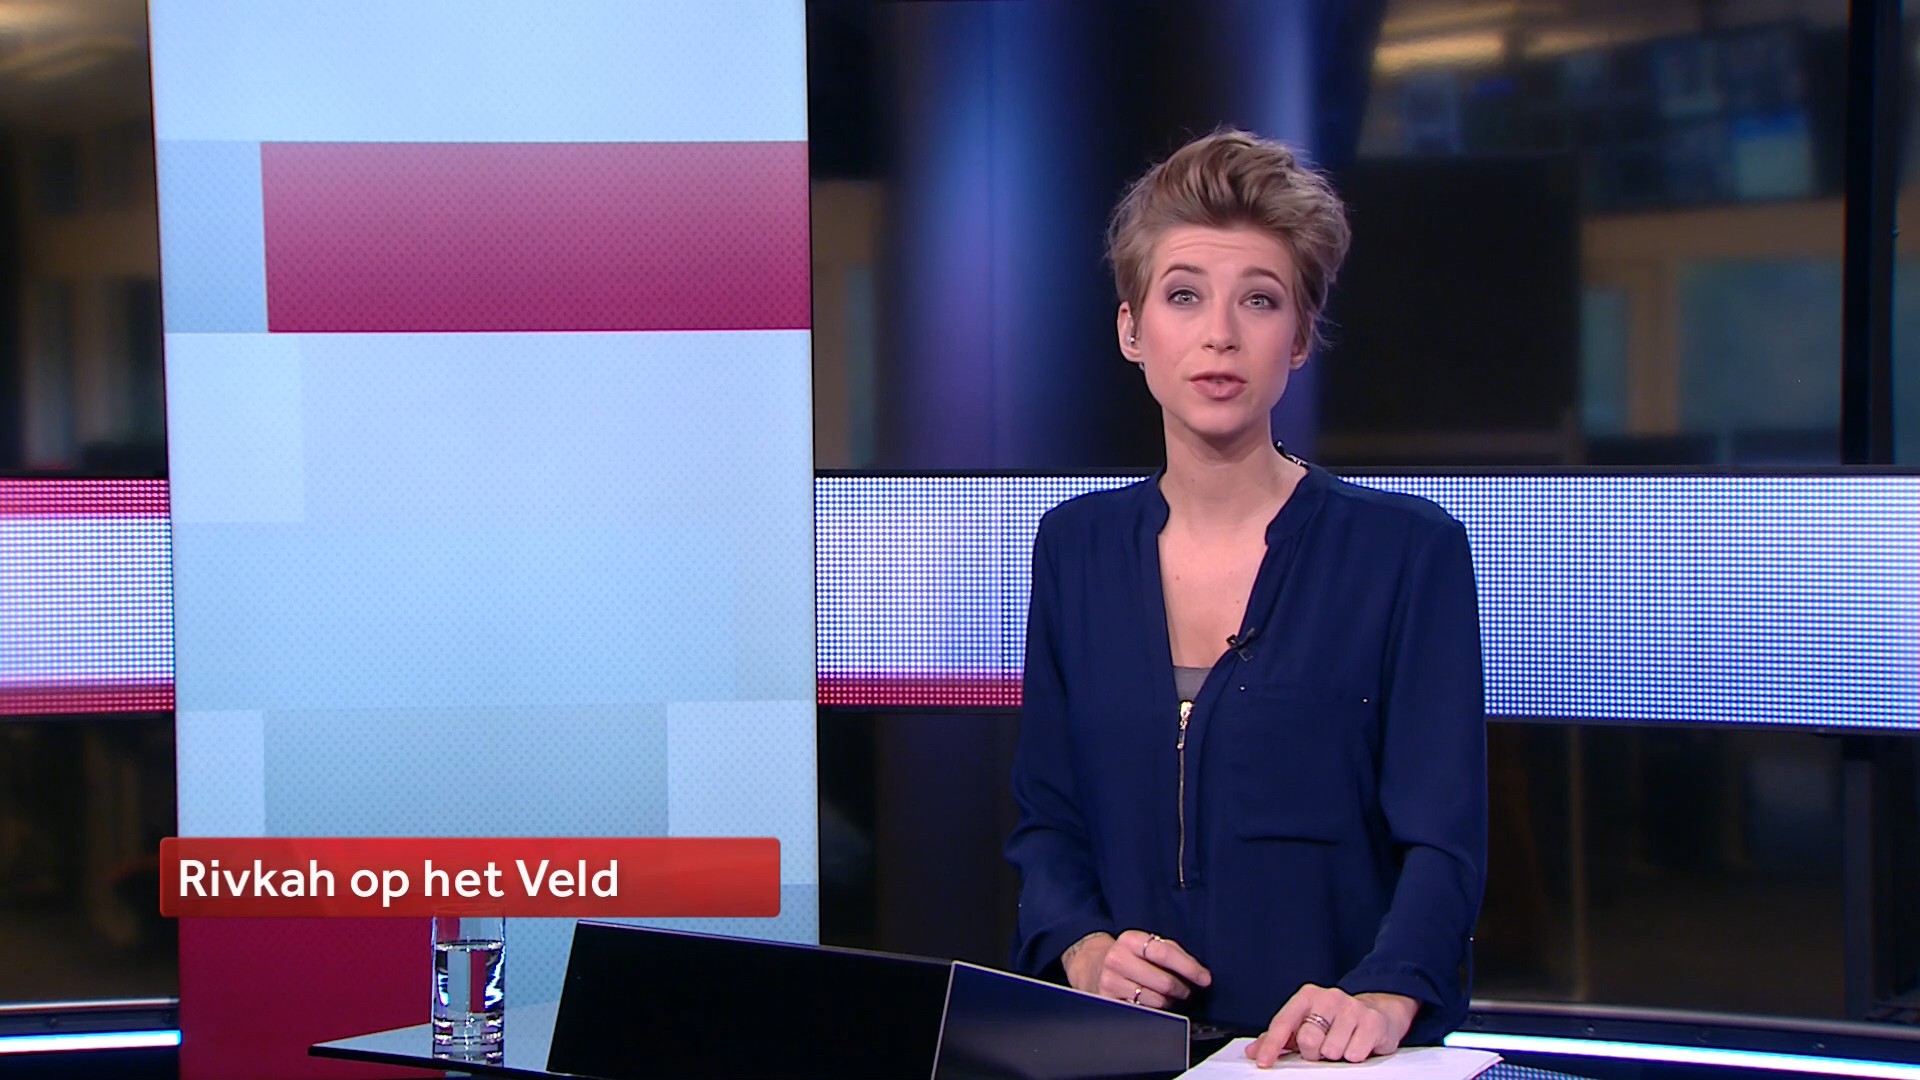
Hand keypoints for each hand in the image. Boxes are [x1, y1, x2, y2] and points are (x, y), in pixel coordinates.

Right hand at [1061, 929, 1211, 1009]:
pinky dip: (1154, 1010)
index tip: (1205, 979)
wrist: (1092, 964)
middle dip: (1182, 989)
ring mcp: (1111, 981)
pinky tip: (1152, 1001)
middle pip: (1164, 982)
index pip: (1165, 954)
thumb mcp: (1145, 944)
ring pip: (1155, 1000)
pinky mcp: (1108, 1001)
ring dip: (1168, 1001)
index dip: (1190, 968)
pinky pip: (1143, 1011)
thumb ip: (1171, 952)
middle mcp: (1117, 959)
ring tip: (1166, 996)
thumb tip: (1199, 973)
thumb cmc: (1128, 955)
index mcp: (1130, 939)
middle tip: (1185, 991)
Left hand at [1245, 985, 1416, 1065]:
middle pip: (1308, 1040)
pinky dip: (1353, 1056)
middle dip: (1313, 1053)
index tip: (1264, 1063)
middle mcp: (1329, 997)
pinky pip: (1353, 1054)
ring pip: (1331, 1051)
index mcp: (1307, 996)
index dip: (1272, 1045)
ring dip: (1334, 1055)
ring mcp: (1352, 1007)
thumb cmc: (1333, 1021)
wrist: (1375, 1012)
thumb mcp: (1304, 1023)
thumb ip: (1278, 1037)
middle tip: (1321, 1048)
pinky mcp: (1372, 1021)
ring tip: (1340, 1044)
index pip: (1283, 1022)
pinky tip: (1355, 1045)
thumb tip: (1254, 1051)